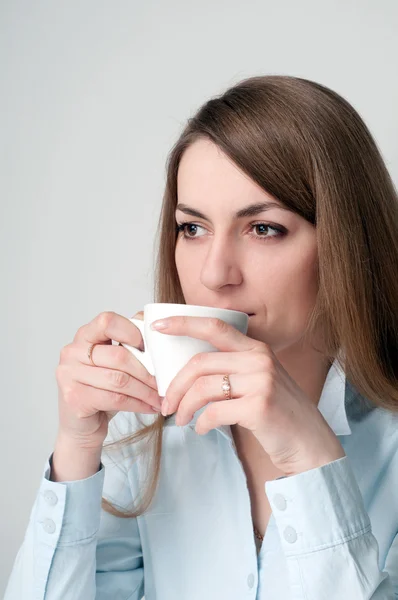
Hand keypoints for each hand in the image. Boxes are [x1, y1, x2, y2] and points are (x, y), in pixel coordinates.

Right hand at [55, 311, 162, 449]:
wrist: (81, 426)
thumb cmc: (101, 390)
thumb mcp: (113, 363)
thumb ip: (128, 343)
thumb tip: (157, 329)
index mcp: (84, 335)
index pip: (107, 321)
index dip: (131, 331)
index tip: (149, 348)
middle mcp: (72, 352)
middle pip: (119, 355)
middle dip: (147, 371)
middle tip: (164, 381)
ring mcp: (69, 375)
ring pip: (119, 380)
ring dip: (146, 391)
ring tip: (161, 397)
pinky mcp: (74, 398)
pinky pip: (115, 399)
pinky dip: (138, 404)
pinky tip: (150, 407)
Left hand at [151, 315, 345, 475]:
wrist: (308, 443)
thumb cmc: (276, 413)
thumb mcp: (258, 380)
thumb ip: (231, 368)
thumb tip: (186, 371)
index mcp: (256, 349)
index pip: (215, 326)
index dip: (184, 322)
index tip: (159, 326)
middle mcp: (260, 359)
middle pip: (200, 363)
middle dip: (175, 385)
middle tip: (165, 404)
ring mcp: (262, 381)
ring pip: (203, 388)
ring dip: (184, 407)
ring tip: (180, 420)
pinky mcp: (260, 406)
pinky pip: (214, 412)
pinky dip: (201, 423)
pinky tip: (201, 429)